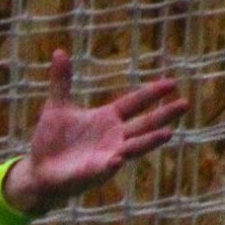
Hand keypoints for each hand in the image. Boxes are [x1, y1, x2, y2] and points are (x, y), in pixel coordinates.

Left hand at [4, 49, 188, 216]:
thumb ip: (62, 81)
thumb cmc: (51, 139)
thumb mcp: (57, 106)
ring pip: (134, 147)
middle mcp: (114, 137)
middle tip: (186, 104)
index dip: (152, 93)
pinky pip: (106, 167)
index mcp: (108, 118)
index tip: (172, 83)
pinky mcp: (95, 172)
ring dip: (150, 141)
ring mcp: (108, 155)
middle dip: (164, 115)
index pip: (134, 102)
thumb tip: (60, 52)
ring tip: (168, 134)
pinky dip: (112, 162)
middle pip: (144, 124)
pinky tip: (118, 158)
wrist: (38, 170)